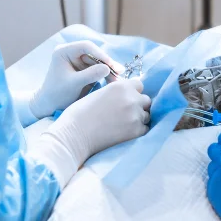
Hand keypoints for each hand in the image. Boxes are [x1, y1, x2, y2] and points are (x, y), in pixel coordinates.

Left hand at [30, 41, 123, 118]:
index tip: (110, 64)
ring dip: (108, 70)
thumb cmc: (56, 94)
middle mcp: (72, 53)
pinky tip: (114, 81)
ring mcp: (78, 61)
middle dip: (107, 63)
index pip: (86, 47)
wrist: (49, 106)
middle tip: (120, 71)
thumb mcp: (73, 84)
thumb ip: (90, 75)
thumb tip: (107, 68)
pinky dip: (106, 75)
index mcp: (64, 51)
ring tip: (118, 80)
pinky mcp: (84, 70)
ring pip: (98, 62)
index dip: (100, 54)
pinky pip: (98, 69)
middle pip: (94, 54)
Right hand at [32, 77, 151, 187]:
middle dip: (138, 105)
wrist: (74, 135)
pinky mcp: (136, 131)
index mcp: (121, 86)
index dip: (133, 92)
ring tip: (124, 124)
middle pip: (146, 100)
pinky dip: (138, 130)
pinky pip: (145, 128)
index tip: (125, 99)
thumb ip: (116, 91)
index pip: (139, 85)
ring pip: (147, 115)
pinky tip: (125, 132)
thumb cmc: (80, 113)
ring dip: (139, 118)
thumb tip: (128, 93)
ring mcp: (135, 115)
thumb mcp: (100, 93)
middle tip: (125, 113)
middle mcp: (131, 98)